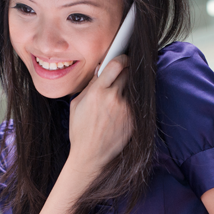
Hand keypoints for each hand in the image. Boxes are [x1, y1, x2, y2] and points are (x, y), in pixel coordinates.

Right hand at [67, 55, 131, 176]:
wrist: (90, 156)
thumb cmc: (80, 130)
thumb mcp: (77, 104)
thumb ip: (91, 85)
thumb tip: (101, 68)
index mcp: (98, 92)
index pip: (116, 64)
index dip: (121, 58)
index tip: (122, 57)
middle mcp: (114, 98)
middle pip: (129, 73)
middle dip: (126, 70)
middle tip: (123, 72)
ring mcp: (126, 110)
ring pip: (133, 88)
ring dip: (129, 86)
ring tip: (120, 92)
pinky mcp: (134, 120)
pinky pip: (136, 104)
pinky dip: (131, 102)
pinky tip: (122, 108)